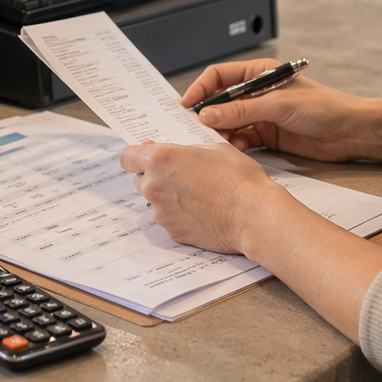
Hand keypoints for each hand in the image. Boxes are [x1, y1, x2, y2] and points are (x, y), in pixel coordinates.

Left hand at [118, 141, 289, 253]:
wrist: (254, 216)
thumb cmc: (239, 179)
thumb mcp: (214, 149)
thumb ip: (187, 151)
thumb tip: (176, 155)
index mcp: (160, 159)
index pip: (127, 157)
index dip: (138, 155)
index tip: (148, 156)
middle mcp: (154, 186)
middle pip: (140, 179)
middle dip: (156, 175)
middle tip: (182, 174)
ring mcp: (162, 213)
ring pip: (155, 200)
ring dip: (168, 196)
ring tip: (198, 194)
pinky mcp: (173, 232)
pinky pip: (169, 219)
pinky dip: (180, 214)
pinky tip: (202, 210)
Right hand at [181, 60, 381, 166]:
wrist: (351, 131)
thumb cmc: (323, 107)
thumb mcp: (278, 105)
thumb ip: (242, 111)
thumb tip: (208, 115)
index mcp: (258, 73)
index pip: (219, 76)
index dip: (200, 88)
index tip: (186, 105)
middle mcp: (257, 93)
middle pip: (220, 101)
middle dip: (207, 115)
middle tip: (195, 129)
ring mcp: (261, 115)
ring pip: (229, 123)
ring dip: (221, 133)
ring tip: (218, 144)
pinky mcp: (268, 135)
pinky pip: (242, 138)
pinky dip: (235, 144)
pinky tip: (235, 150)